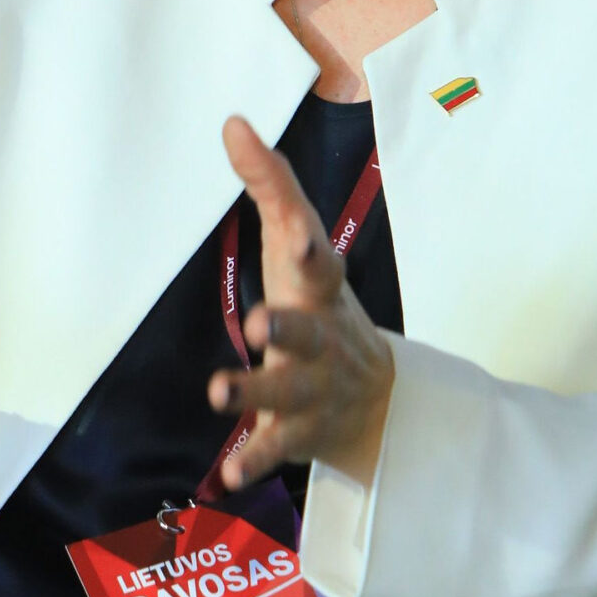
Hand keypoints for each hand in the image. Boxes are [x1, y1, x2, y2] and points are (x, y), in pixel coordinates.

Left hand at [209, 114, 394, 491]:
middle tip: (261, 324)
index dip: (310, 248)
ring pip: (288, 391)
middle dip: (288, 329)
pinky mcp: (299, 431)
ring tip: (217, 391)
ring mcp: (314, 388)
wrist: (379, 398)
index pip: (319, 264)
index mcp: (320, 290)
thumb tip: (232, 122)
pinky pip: (276, 447)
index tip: (297, 233)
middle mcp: (322, 338)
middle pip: (308, 334)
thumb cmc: (319, 302)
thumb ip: (268, 185)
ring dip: (254, 392)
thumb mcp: (297, 244)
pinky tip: (227, 474)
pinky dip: (254, 460)